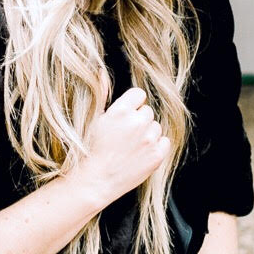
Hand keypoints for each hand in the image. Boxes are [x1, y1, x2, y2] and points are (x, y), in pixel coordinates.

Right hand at [78, 88, 169, 206]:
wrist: (95, 181)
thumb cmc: (90, 150)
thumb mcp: (93, 119)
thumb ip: (101, 93)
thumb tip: (101, 73)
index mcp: (121, 111)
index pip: (139, 95)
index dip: (131, 105)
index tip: (125, 116)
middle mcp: (137, 123)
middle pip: (147, 112)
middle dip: (138, 120)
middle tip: (124, 135)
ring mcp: (149, 140)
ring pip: (155, 127)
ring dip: (147, 133)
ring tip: (130, 146)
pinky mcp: (157, 156)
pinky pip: (164, 142)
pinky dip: (156, 146)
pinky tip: (140, 153)